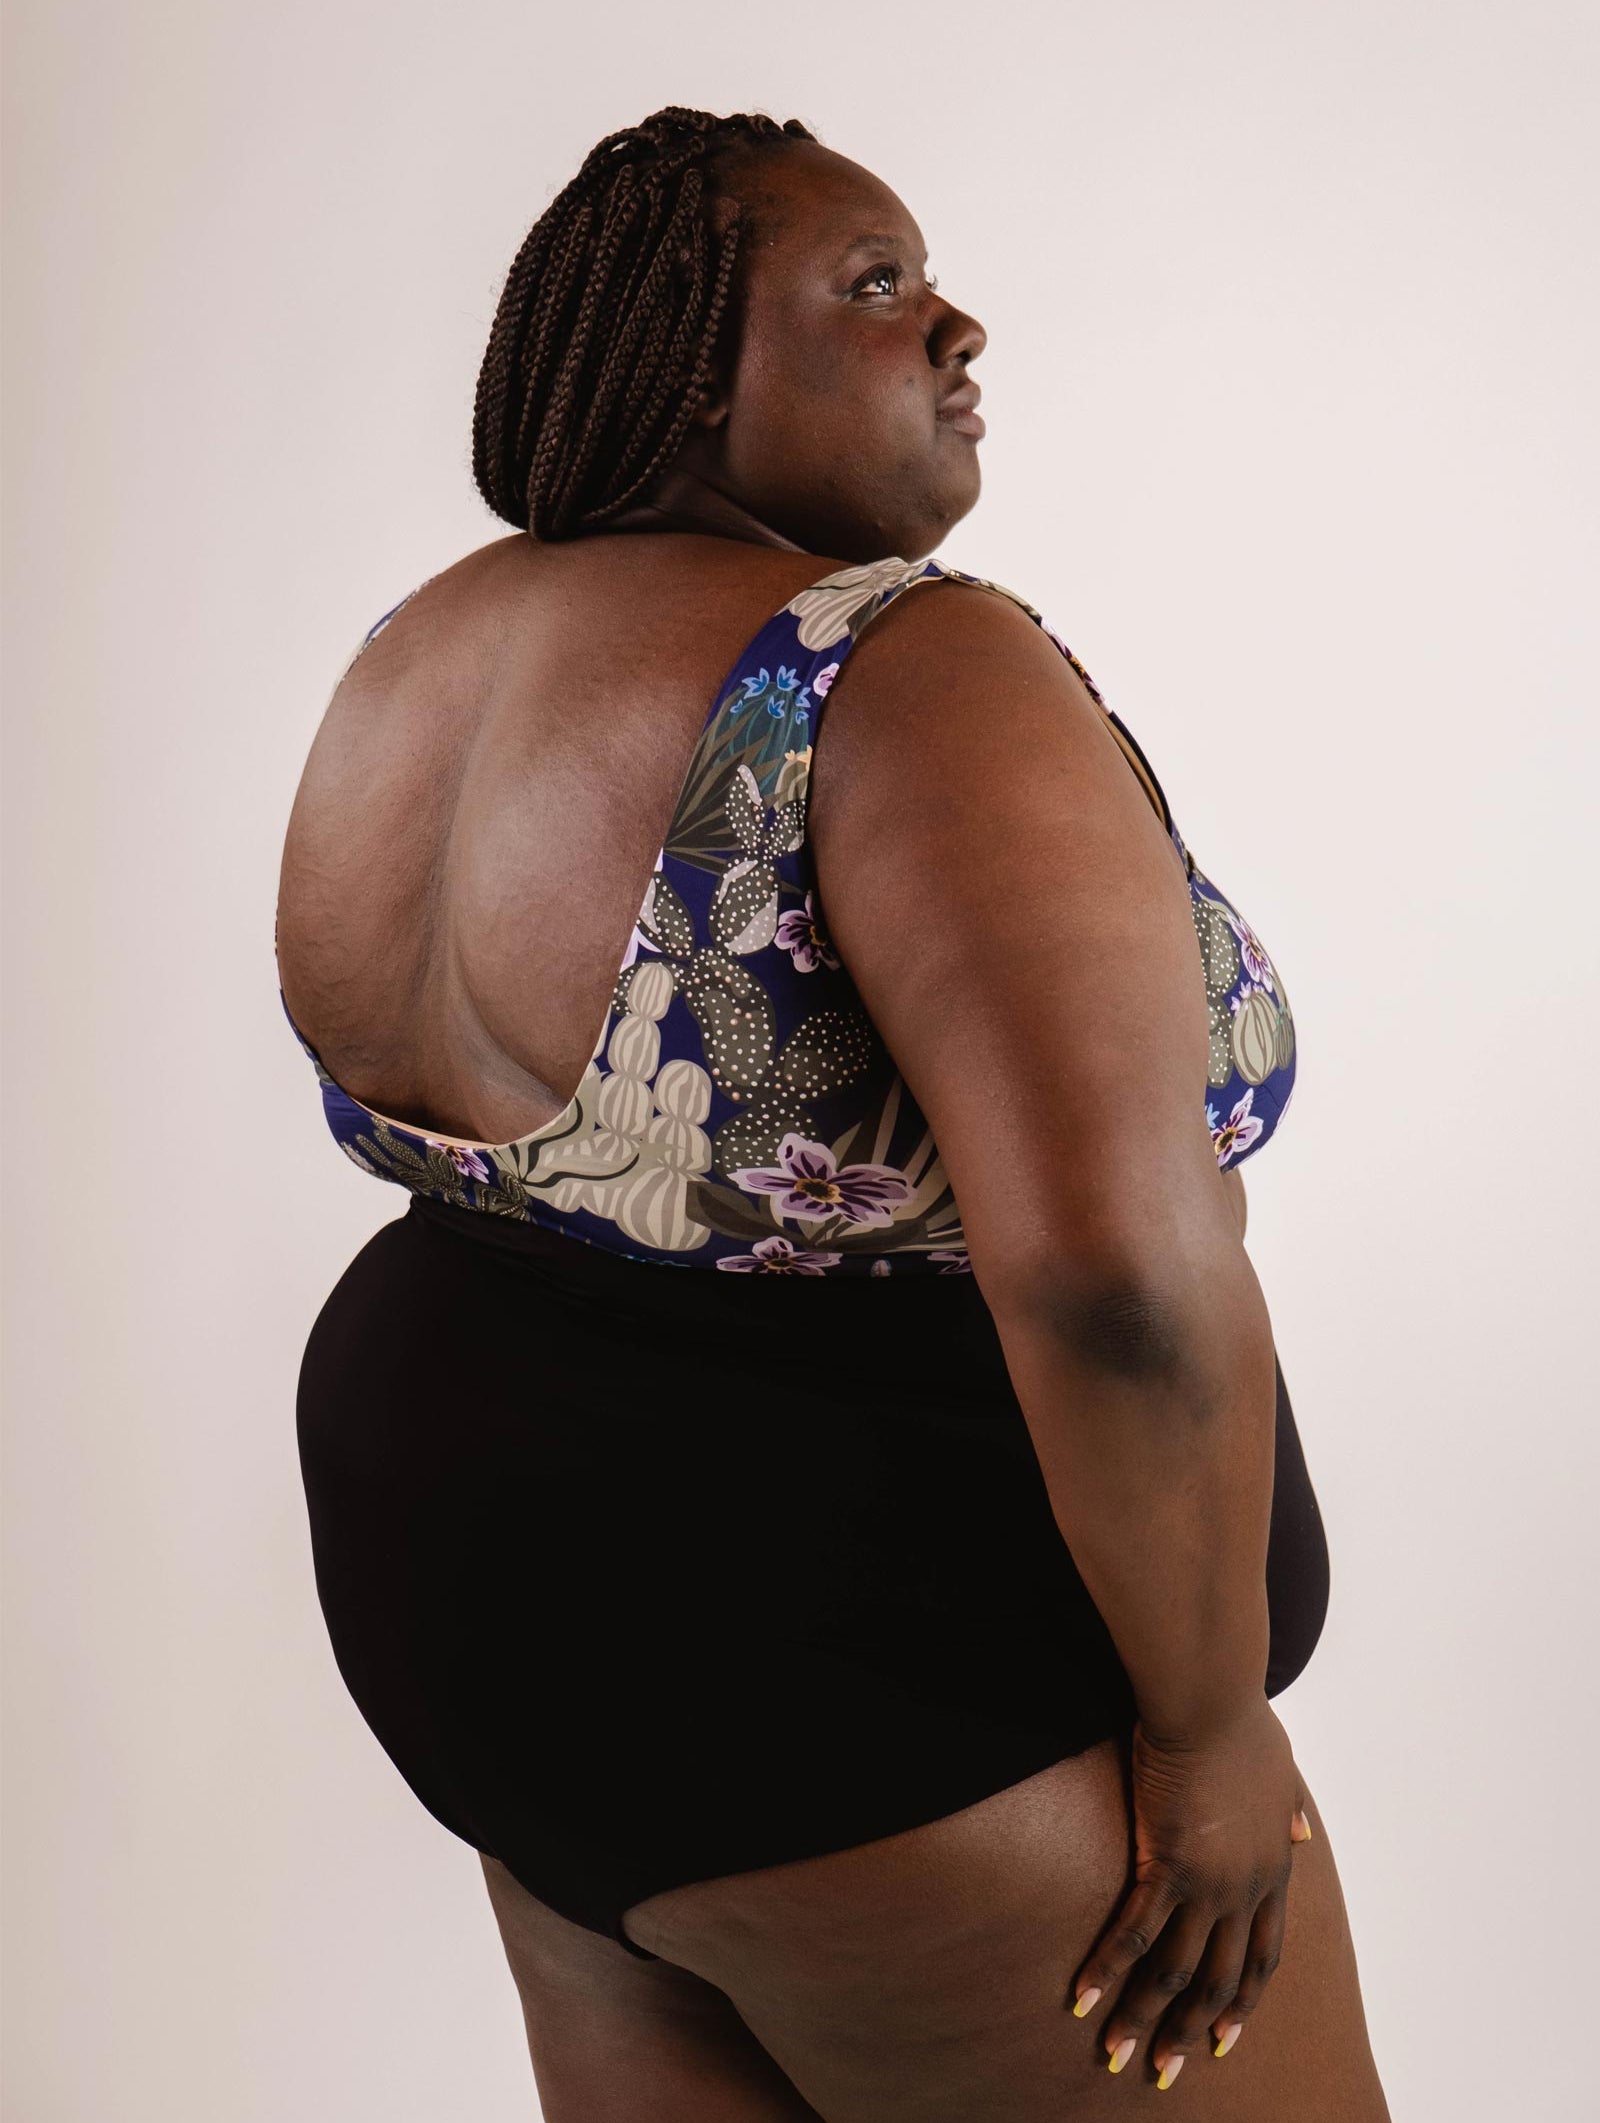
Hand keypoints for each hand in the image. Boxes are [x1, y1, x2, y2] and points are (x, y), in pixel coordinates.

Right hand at [1069, 1698, 1311, 2088]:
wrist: (1212, 1701)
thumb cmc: (1242, 1722)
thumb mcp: (1282, 1772)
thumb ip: (1290, 1810)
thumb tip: (1302, 1834)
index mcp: (1272, 1870)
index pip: (1262, 1956)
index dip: (1243, 2001)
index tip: (1226, 2039)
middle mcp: (1245, 1889)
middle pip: (1221, 1978)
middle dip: (1192, 2030)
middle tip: (1167, 2071)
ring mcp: (1208, 1882)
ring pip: (1176, 1971)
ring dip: (1145, 2018)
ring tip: (1117, 2054)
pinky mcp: (1166, 1863)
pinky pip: (1135, 1932)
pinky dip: (1108, 1969)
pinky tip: (1082, 1998)